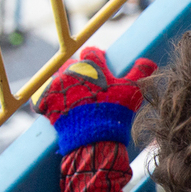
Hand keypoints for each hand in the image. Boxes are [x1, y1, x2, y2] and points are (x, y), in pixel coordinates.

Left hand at [33, 46, 156, 154]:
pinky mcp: (44, 102)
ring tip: (74, 101)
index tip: (101, 69)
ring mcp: (55, 86)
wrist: (94, 139)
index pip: (91, 52)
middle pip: (72, 65)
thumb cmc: (114, 113)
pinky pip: (41, 98)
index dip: (97, 59)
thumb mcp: (131, 92)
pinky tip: (57, 109)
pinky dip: (47, 102)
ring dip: (64, 86)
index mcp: (91, 65)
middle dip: (80, 74)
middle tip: (89, 90)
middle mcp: (70, 71)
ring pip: (57, 79)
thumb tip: (149, 62)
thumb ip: (140, 73)